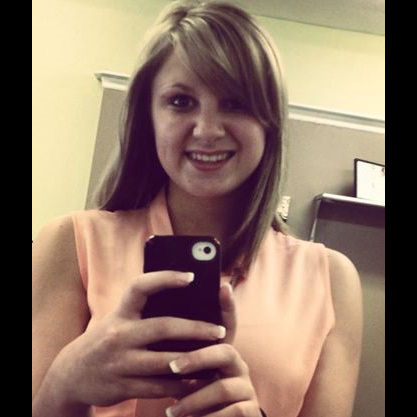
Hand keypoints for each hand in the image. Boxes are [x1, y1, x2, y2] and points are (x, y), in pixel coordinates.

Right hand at [45, 271, 225, 409]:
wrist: (71, 374)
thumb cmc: (106, 340)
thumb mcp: (117, 320)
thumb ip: (142, 311)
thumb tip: (183, 301)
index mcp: (120, 313)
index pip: (140, 287)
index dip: (165, 278)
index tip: (191, 276)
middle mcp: (119, 334)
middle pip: (164, 327)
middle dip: (196, 329)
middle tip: (220, 330)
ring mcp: (120, 362)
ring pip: (165, 361)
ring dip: (194, 360)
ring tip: (215, 357)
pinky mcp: (122, 386)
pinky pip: (158, 387)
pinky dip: (180, 384)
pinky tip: (195, 380)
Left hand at [165, 284, 261, 416]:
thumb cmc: (196, 396)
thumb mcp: (189, 374)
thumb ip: (182, 352)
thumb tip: (157, 326)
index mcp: (223, 351)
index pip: (228, 323)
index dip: (228, 305)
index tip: (222, 286)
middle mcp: (238, 364)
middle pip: (225, 351)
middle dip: (198, 359)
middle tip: (173, 367)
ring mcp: (246, 387)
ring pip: (224, 387)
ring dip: (195, 399)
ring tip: (172, 410)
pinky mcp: (250, 411)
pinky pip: (233, 412)